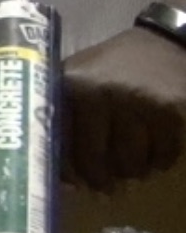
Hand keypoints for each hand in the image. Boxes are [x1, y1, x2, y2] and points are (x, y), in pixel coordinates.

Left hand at [65, 27, 185, 191]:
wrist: (161, 45)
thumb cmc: (110, 68)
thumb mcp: (76, 80)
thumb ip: (63, 119)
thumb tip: (63, 178)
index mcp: (71, 86)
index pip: (61, 143)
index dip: (67, 170)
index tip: (74, 183)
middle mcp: (102, 93)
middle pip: (97, 160)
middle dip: (101, 180)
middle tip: (105, 187)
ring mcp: (138, 103)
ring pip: (131, 164)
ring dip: (131, 172)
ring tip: (129, 166)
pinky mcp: (170, 112)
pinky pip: (163, 157)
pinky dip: (159, 163)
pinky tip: (153, 155)